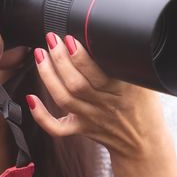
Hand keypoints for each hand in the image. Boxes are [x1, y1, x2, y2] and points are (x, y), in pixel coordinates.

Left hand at [25, 32, 166, 159]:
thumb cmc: (145, 107)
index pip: (98, 74)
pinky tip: (30, 98)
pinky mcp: (81, 128)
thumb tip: (113, 34)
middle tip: (51, 39)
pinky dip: (41, 116)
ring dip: (48, 76)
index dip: (80, 57)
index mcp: (122, 91)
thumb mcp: (145, 82)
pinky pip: (58, 128)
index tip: (70, 38)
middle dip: (59, 60)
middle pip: (76, 85)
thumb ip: (128, 63)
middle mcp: (104, 105)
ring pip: (63, 100)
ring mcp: (90, 118)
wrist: (145, 143)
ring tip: (40, 54)